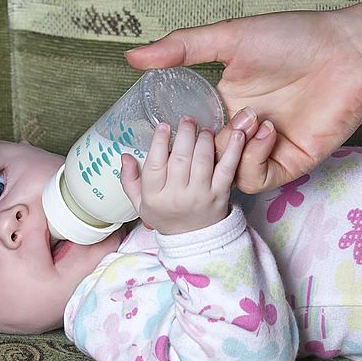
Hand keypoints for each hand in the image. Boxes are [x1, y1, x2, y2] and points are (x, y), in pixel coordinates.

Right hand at [119, 116, 245, 235]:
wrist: (193, 241)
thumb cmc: (165, 216)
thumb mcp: (140, 203)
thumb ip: (129, 180)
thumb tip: (124, 155)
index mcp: (155, 197)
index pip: (155, 165)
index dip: (159, 142)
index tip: (164, 125)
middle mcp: (177, 196)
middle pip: (180, 159)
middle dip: (185, 134)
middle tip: (188, 120)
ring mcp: (200, 196)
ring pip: (202, 160)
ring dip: (204, 139)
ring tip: (204, 128)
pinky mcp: (220, 195)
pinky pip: (227, 169)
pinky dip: (233, 150)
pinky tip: (237, 135)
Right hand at [125, 11, 361, 192]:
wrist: (348, 50)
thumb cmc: (294, 38)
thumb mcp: (229, 38)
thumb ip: (181, 48)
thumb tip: (133, 58)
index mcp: (223, 103)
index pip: (188, 132)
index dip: (175, 134)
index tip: (164, 126)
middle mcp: (241, 129)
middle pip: (203, 158)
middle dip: (200, 147)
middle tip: (207, 125)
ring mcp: (263, 149)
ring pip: (226, 173)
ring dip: (230, 151)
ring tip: (247, 119)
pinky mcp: (288, 163)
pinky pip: (255, 179)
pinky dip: (252, 160)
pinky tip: (264, 130)